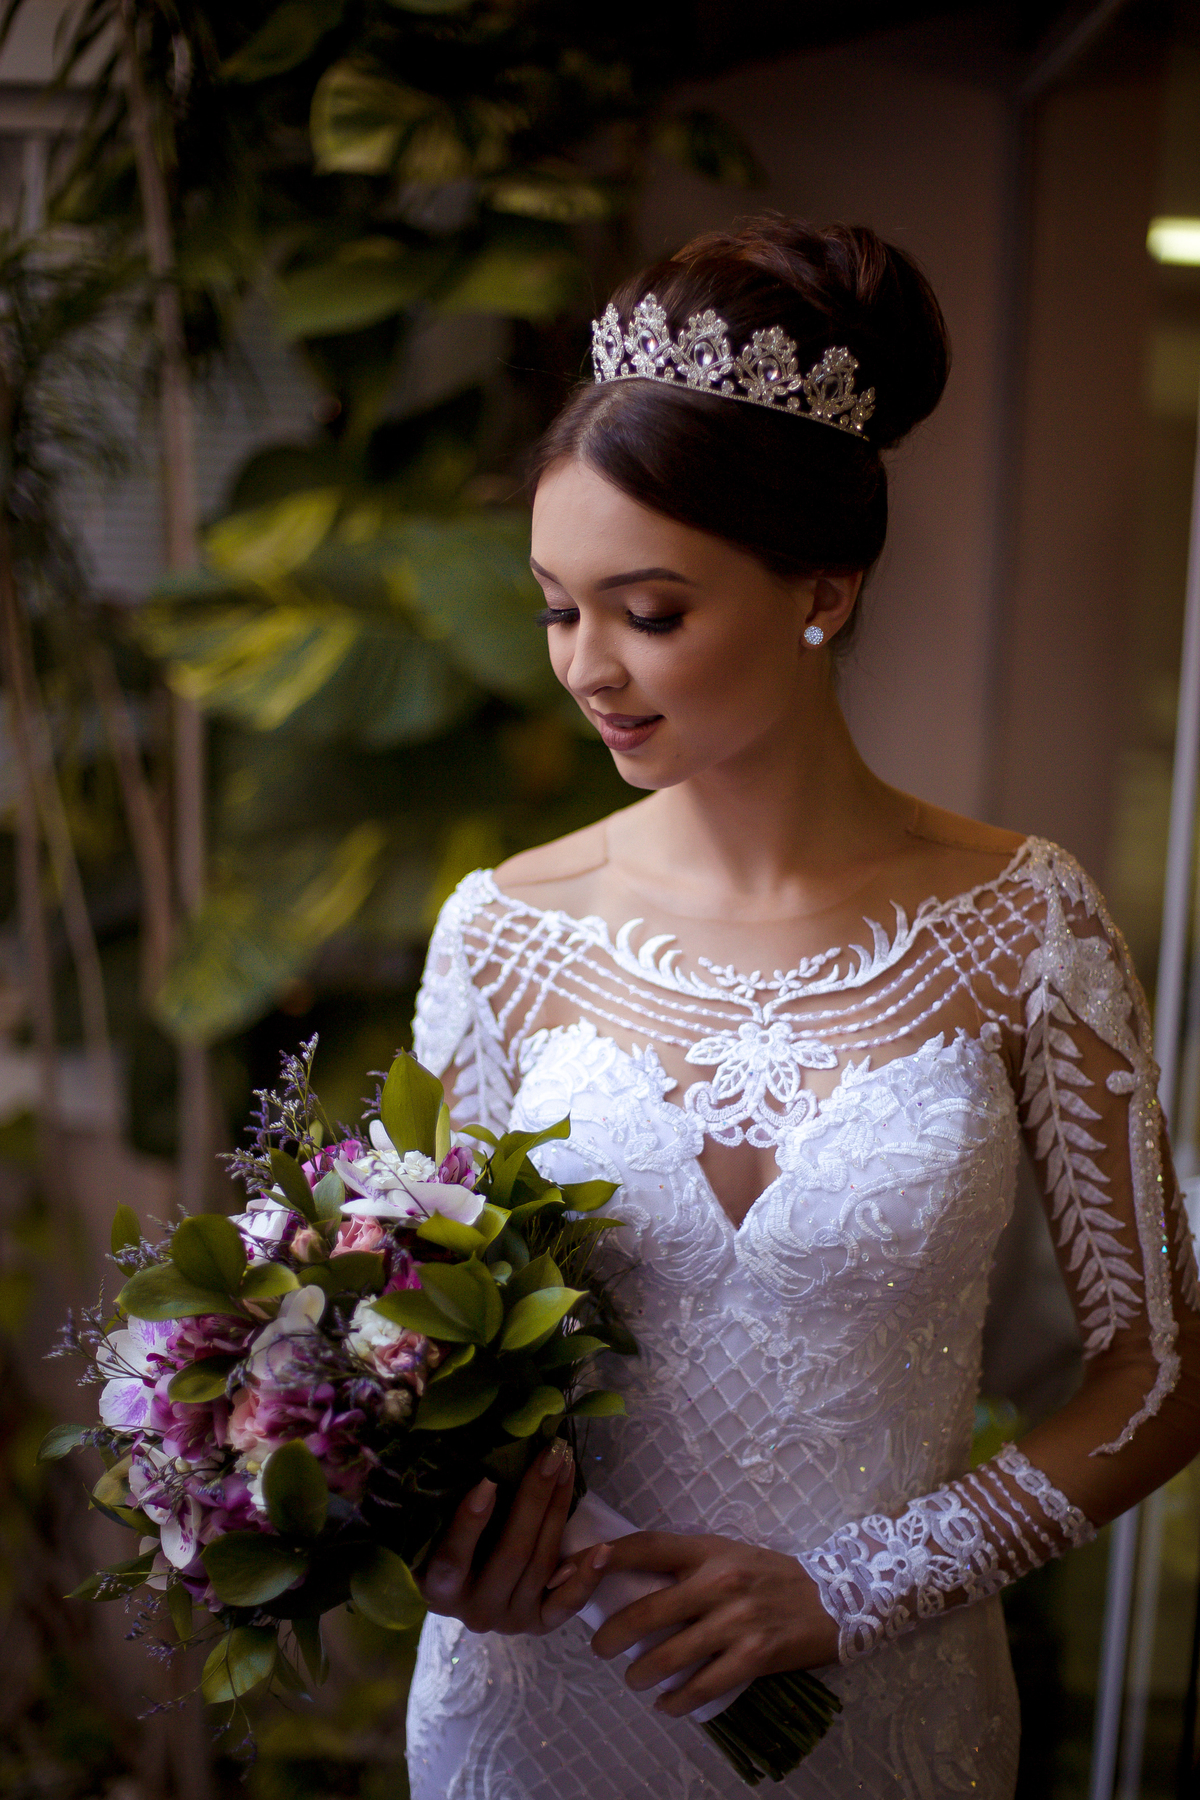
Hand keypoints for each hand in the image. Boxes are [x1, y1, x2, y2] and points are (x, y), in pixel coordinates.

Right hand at [419, 1440, 611, 1635]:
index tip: (488, 1482)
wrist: (467, 1591)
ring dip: (559, 1512)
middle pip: (510, 1554)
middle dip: (534, 1499)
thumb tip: (467, 1439)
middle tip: (552, 1453)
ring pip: (540, 1565)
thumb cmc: (446, 1543)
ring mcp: (510, 1620)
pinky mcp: (538, 1625)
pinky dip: (585, 1578)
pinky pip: (566, 1606)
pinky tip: (602, 1549)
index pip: (452, 1560)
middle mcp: (474, 1611)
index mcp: (439, 1590)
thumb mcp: (436, 1527)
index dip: (469, 1524)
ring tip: (568, 1468)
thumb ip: (445, 1501)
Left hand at [587, 1532, 838, 1715]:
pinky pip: (703, 1685)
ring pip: (669, 1655)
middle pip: (646, 1610)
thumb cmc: (770, 1575)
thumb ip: (685, 1564)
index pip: (644, 1547)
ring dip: (640, 1674)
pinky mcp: (755, 1656)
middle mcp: (718, 1581)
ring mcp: (736, 1621)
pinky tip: (667, 1704)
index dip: (602, 1559)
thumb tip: (629, 1579)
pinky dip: (678, 1700)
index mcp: (707, 1549)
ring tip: (632, 1679)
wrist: (835, 1597)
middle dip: (612, 1635)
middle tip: (599, 1648)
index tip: (568, 1574)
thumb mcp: (727, 1553)